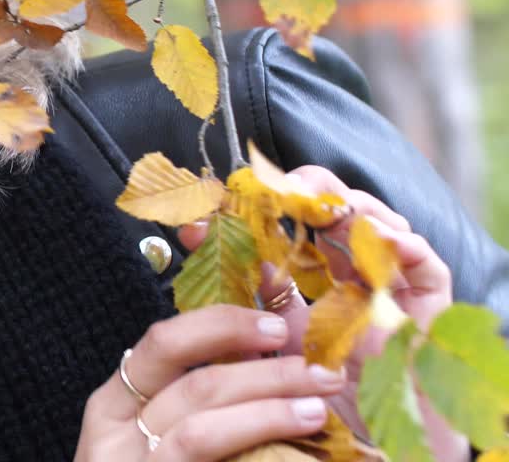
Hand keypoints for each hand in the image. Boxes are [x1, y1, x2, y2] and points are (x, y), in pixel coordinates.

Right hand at [74, 305, 345, 460]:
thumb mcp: (170, 428)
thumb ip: (211, 380)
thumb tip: (276, 306)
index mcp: (113, 405)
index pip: (163, 343)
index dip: (220, 325)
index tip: (276, 326)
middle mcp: (115, 436)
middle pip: (195, 386)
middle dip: (266, 374)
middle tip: (321, 372)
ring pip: (202, 431)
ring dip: (267, 414)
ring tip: (315, 410)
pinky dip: (257, 450)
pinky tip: (301, 456)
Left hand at [178, 166, 465, 461]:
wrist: (359, 456)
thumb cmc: (307, 412)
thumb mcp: (263, 347)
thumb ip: (237, 298)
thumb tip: (196, 238)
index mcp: (309, 300)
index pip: (284, 242)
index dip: (255, 217)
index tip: (220, 203)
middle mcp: (351, 292)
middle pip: (335, 224)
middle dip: (307, 196)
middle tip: (278, 189)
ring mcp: (391, 300)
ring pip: (379, 233)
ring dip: (352, 209)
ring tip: (323, 204)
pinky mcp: (429, 316)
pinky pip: (427, 271)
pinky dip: (406, 247)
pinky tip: (381, 237)